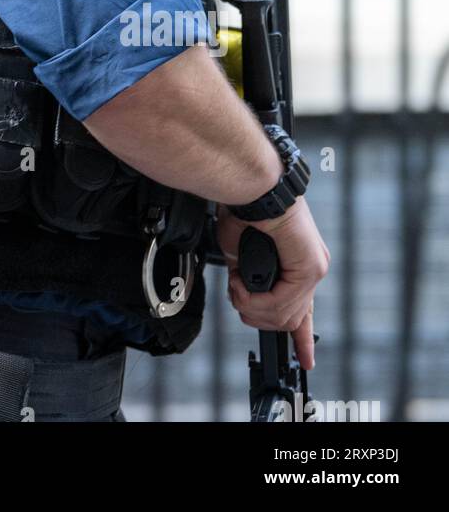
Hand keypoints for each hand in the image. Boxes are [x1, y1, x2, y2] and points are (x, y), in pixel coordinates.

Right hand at [216, 197, 329, 369]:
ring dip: (251, 307)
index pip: (304, 310)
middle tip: (236, 296)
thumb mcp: (241, 254)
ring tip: (235, 286)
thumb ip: (247, 278)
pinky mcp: (309, 268)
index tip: (306, 360)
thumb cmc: (243, 209)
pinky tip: (241, 286)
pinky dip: (255, 301)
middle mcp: (310, 268)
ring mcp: (313, 269)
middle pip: (288, 320)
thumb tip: (244, 294)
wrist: (250, 188)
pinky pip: (282, 304)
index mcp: (297, 264)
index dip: (302, 338)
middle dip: (255, 315)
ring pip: (283, 317)